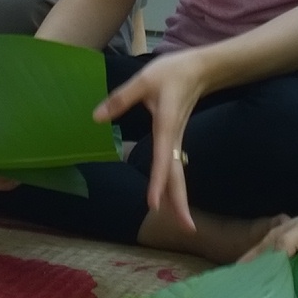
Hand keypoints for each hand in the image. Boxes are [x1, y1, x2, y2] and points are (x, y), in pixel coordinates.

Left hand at [95, 52, 211, 231]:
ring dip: (179, 198)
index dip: (158, 184)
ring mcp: (177, 141)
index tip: (154, 206)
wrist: (200, 68)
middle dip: (182, 203)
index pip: (162, 161)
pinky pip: (175, 167)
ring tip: (182, 222)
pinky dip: (174, 185)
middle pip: (178, 176)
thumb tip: (96, 118)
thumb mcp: (144, 80)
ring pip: (178, 174)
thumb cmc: (172, 73)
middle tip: (188, 229)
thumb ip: (120, 99)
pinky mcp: (176, 140)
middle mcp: (174, 140)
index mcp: (166, 128)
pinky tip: (170, 196)